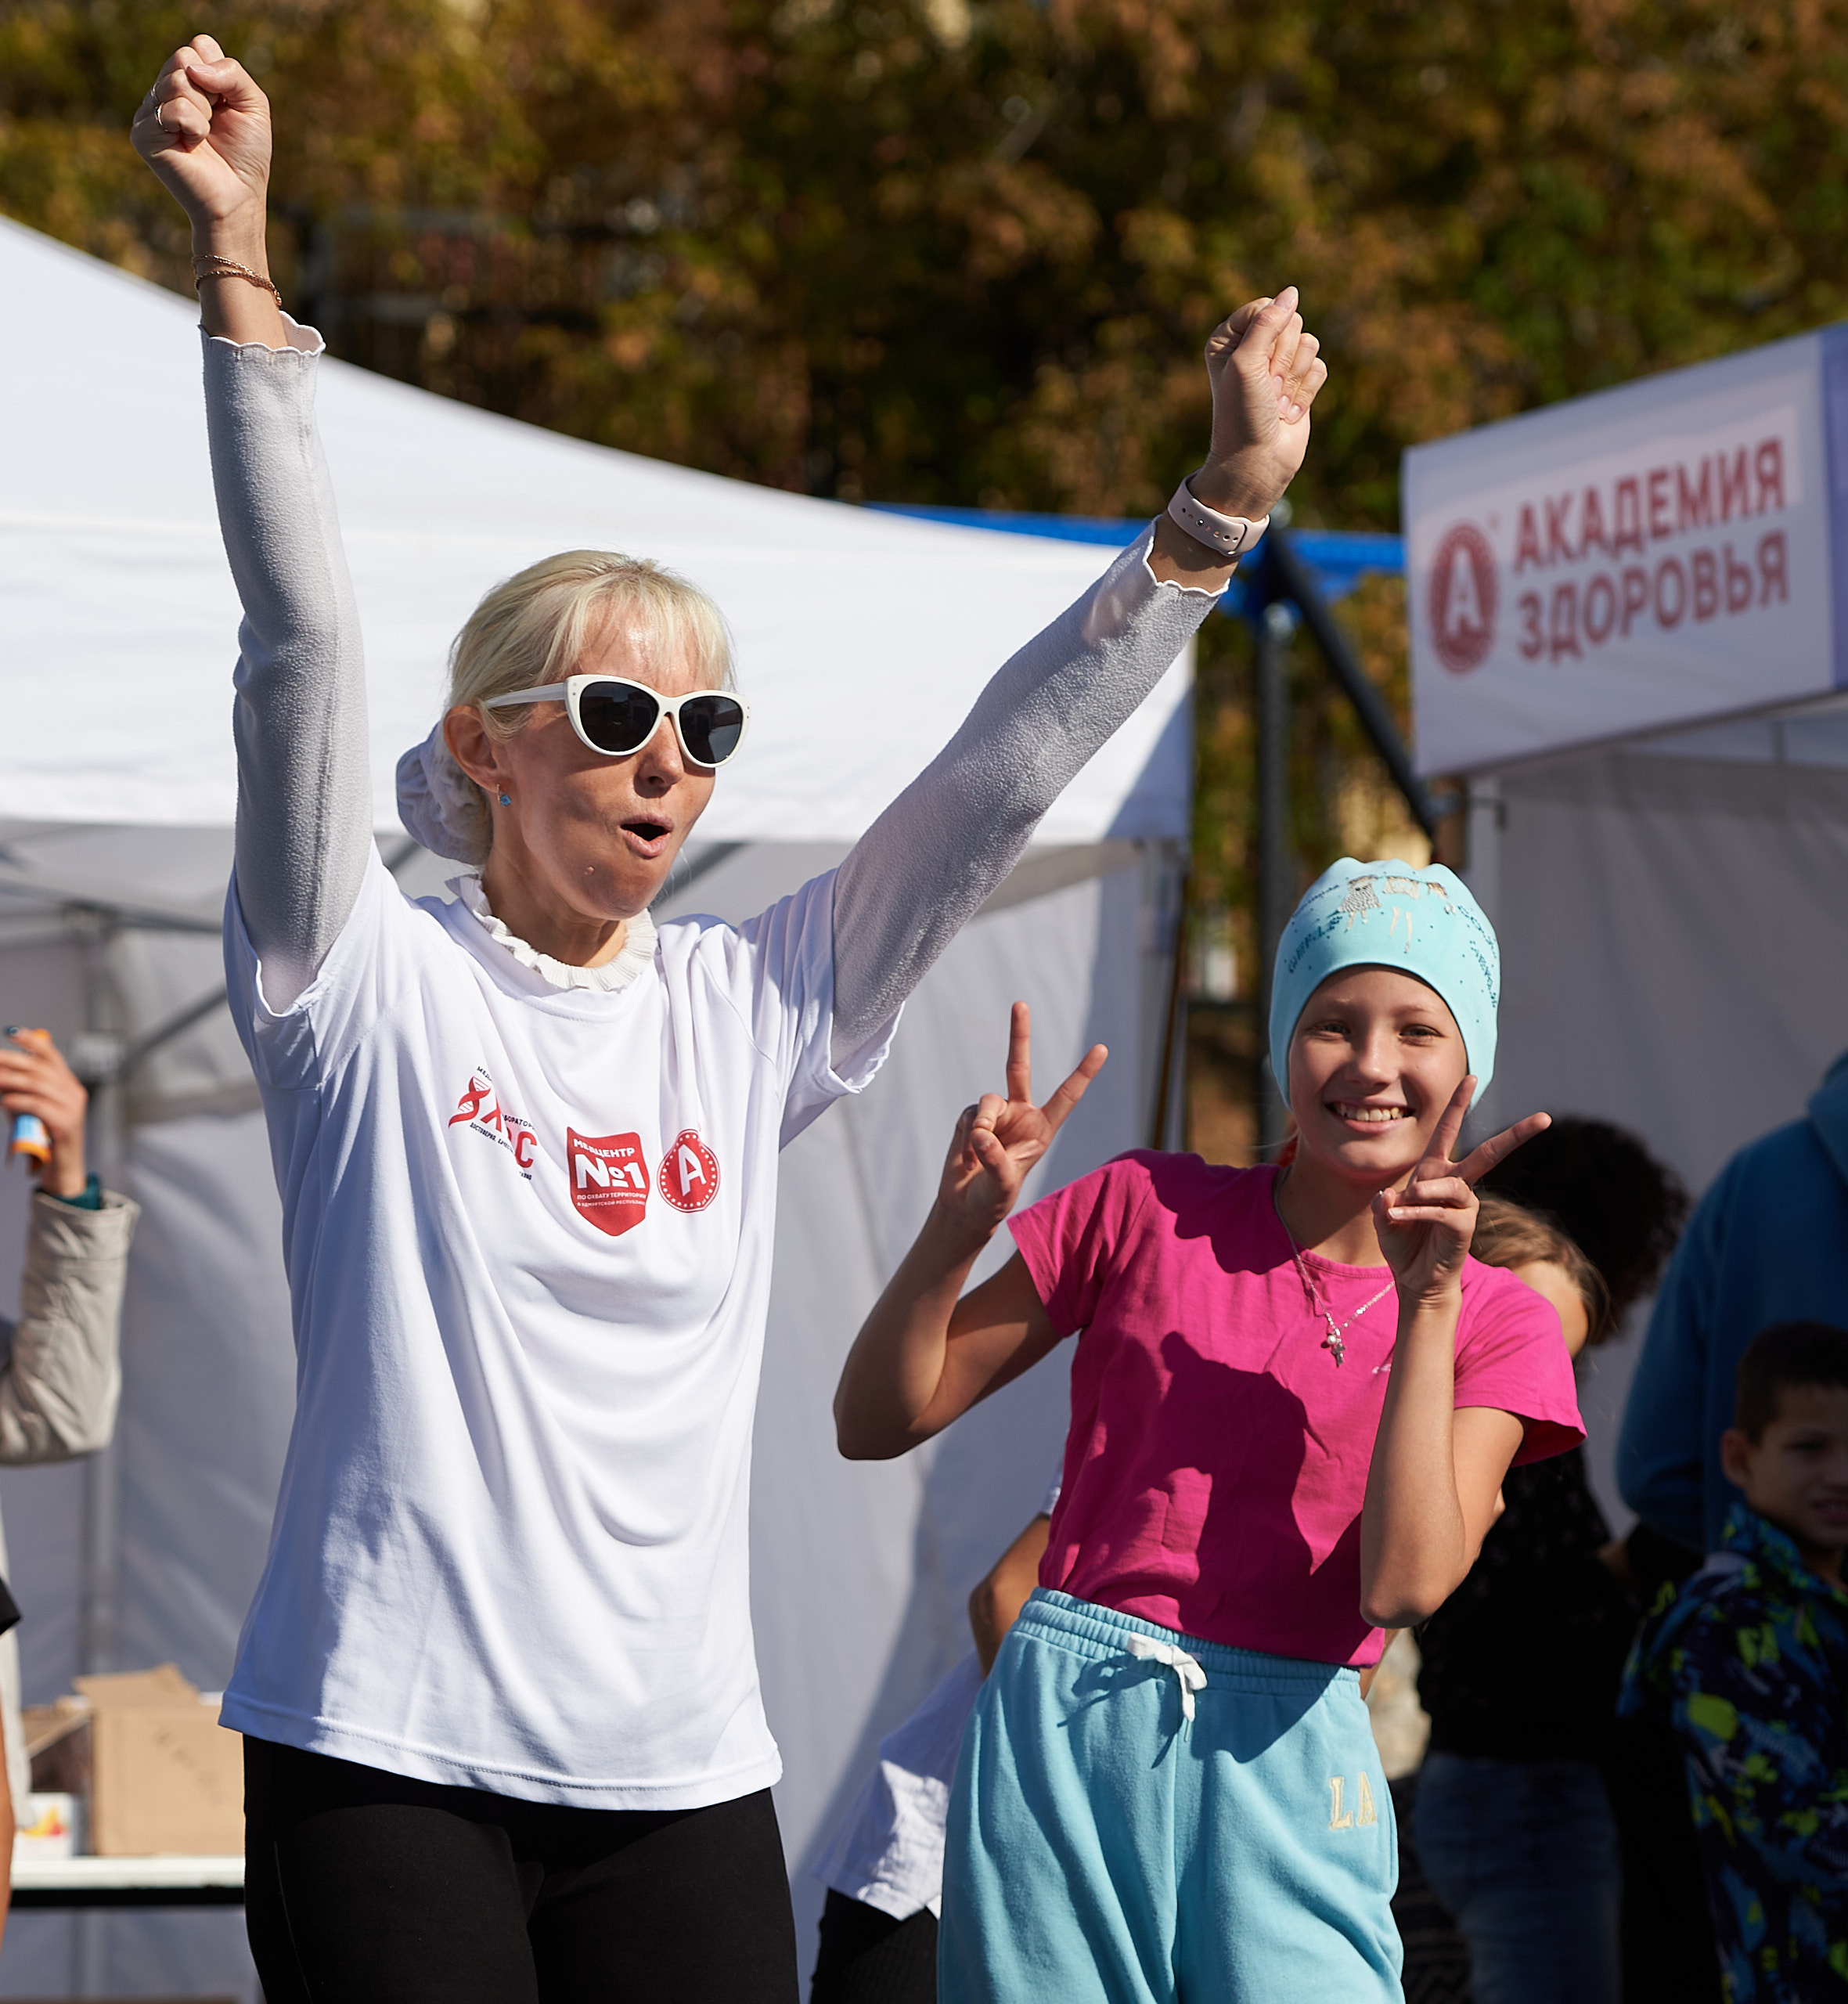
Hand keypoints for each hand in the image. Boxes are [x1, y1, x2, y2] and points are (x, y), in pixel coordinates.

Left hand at [0, 1030, 88, 1200]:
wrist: (63, 1169)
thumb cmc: (45, 1139)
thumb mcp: (34, 1110)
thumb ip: (22, 1092)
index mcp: (68, 1085)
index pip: (51, 1055)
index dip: (31, 1041)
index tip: (11, 1031)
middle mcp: (74, 1092)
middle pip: (40, 1067)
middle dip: (11, 1061)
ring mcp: (73, 1107)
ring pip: (37, 1084)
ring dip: (9, 1080)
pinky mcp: (66, 1123)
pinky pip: (37, 1105)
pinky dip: (17, 1101)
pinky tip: (4, 1101)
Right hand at [130, 36, 271, 246]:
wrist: (238, 197)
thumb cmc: (246, 154)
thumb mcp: (253, 105)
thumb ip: (232, 72)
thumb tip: (193, 69)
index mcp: (188, 79)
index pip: (198, 46)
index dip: (220, 74)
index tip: (226, 104)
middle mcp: (165, 90)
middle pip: (183, 58)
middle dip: (210, 92)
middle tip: (214, 122)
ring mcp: (150, 111)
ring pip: (176, 82)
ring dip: (203, 112)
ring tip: (204, 136)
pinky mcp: (142, 133)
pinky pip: (170, 109)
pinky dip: (193, 127)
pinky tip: (192, 145)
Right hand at [935, 1003, 1105, 1244]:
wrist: (966, 1205)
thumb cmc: (993, 1198)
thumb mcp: (1002, 1184)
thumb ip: (995, 1159)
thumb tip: (981, 1131)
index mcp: (1041, 1129)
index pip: (1066, 1097)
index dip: (1083, 1073)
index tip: (1102, 1048)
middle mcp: (1020, 1115)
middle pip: (1018, 1067)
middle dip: (1018, 1035)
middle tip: (1019, 1003)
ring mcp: (995, 1114)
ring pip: (988, 1099)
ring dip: (985, 1122)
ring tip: (979, 1147)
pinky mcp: (971, 1118)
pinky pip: (970, 1115)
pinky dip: (968, 1135)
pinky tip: (967, 1156)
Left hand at [1189, 288, 1326, 519]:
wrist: (1257, 461)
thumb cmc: (1242, 414)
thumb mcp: (1246, 362)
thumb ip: (1267, 322)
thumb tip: (1292, 292)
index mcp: (1229, 338)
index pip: (1266, 308)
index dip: (1269, 337)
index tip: (1255, 369)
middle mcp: (1253, 348)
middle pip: (1291, 323)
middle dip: (1283, 360)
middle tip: (1267, 389)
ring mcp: (1277, 366)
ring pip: (1309, 344)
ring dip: (1294, 378)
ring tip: (1275, 403)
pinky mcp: (1299, 383)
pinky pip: (1320, 367)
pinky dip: (1306, 392)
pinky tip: (1288, 412)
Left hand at [1373, 1077, 1549, 1303]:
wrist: (1415, 1280)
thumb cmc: (1403, 1244)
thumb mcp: (1385, 1219)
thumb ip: (1385, 1206)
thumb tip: (1390, 1197)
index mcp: (1434, 1171)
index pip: (1448, 1131)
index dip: (1459, 1104)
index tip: (1471, 1076)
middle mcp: (1455, 1184)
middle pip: (1489, 1153)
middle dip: (1515, 1135)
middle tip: (1545, 1118)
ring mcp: (1464, 1205)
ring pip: (1450, 1184)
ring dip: (1422, 1192)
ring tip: (1403, 1206)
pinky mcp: (1464, 1226)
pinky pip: (1440, 1210)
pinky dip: (1417, 1212)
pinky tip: (1401, 1217)